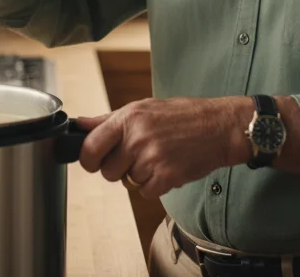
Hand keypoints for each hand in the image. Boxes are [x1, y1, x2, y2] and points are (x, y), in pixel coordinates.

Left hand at [76, 97, 251, 198]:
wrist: (220, 127)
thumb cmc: (182, 115)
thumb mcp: (143, 107)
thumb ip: (108, 120)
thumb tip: (79, 125)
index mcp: (128, 117)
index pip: (90, 147)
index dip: (88, 159)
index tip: (93, 161)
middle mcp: (137, 137)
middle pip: (107, 171)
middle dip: (117, 169)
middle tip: (136, 157)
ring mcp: (152, 158)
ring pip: (127, 182)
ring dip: (139, 176)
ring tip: (157, 158)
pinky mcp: (166, 177)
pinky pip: (145, 192)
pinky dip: (154, 185)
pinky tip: (167, 168)